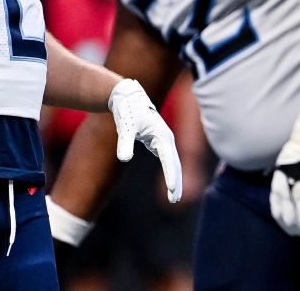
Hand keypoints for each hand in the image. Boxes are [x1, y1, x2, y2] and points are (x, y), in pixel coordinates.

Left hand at [109, 78, 181, 202]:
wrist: (128, 99)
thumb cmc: (128, 113)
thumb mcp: (125, 128)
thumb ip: (124, 144)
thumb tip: (124, 159)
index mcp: (162, 137)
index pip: (169, 161)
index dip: (170, 176)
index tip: (172, 190)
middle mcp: (167, 139)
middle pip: (175, 164)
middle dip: (176, 183)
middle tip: (174, 200)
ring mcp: (164, 141)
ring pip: (173, 163)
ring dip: (175, 179)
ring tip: (173, 196)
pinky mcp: (158, 142)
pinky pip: (168, 161)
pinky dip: (171, 172)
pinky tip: (170, 184)